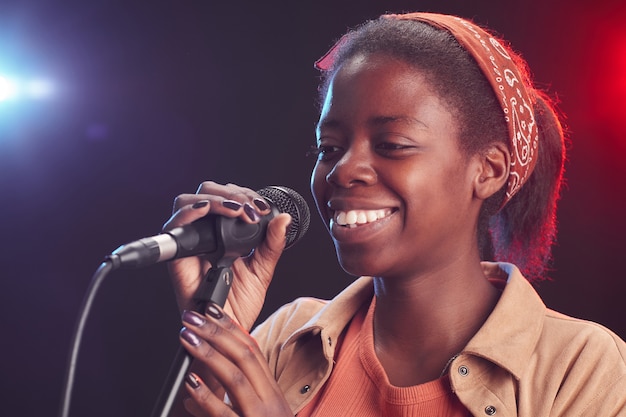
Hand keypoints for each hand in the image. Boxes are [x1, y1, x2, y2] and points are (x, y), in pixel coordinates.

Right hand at [163, 181, 291, 330]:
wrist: (228, 334)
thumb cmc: (240, 306)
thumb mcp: (264, 269)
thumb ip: (272, 244)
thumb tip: (284, 218)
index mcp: (223, 235)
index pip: (225, 198)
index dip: (242, 194)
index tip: (262, 208)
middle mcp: (204, 236)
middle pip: (206, 192)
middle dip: (231, 193)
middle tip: (252, 209)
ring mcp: (190, 245)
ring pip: (188, 202)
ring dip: (216, 199)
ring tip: (237, 210)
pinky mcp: (178, 258)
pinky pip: (174, 227)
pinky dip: (190, 212)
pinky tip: (208, 210)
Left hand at [179, 305, 292, 416]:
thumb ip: (225, 406)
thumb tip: (191, 398)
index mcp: (271, 393)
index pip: (253, 351)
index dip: (231, 327)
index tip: (212, 311)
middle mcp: (268, 401)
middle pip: (245, 357)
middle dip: (217, 333)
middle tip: (193, 317)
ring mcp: (257, 416)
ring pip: (235, 378)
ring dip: (208, 354)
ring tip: (188, 338)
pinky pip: (223, 412)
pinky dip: (205, 395)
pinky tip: (190, 382)